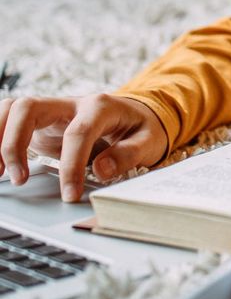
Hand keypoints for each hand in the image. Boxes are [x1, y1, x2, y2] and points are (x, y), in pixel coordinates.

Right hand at [0, 94, 167, 201]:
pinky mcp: (41, 122)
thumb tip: (100, 169)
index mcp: (101, 107)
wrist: (137, 114)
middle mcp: (71, 104)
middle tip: (19, 180)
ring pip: (13, 108)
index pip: (78, 133)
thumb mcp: (149, 140)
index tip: (70, 194)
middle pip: (30, 107)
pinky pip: (10, 119)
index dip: (70, 166)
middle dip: (15, 143)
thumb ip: (128, 154)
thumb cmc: (142, 128)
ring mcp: (53, 110)